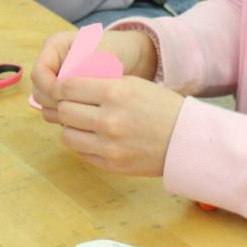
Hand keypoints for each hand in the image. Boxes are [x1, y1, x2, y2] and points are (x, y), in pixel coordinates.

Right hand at [30, 28, 157, 120]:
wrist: (130, 57)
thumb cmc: (116, 50)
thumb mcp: (100, 56)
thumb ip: (83, 72)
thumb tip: (65, 91)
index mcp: (54, 46)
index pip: (38, 73)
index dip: (50, 87)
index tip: (69, 96)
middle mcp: (51, 64)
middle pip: (39, 91)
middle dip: (55, 102)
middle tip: (79, 108)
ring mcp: (56, 81)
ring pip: (46, 104)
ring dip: (61, 112)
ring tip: (86, 112)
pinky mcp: (64, 96)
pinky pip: (57, 111)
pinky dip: (68, 117)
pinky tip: (87, 116)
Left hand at [54, 75, 184, 176]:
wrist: (185, 139)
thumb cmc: (160, 106)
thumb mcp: (133, 84)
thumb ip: (100, 83)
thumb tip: (65, 85)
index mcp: (115, 92)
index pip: (67, 87)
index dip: (60, 87)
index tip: (62, 88)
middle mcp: (109, 119)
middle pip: (64, 111)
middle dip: (65, 106)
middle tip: (74, 105)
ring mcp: (108, 145)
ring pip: (67, 134)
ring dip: (72, 126)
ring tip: (84, 122)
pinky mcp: (110, 164)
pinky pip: (81, 152)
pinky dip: (83, 143)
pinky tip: (95, 136)